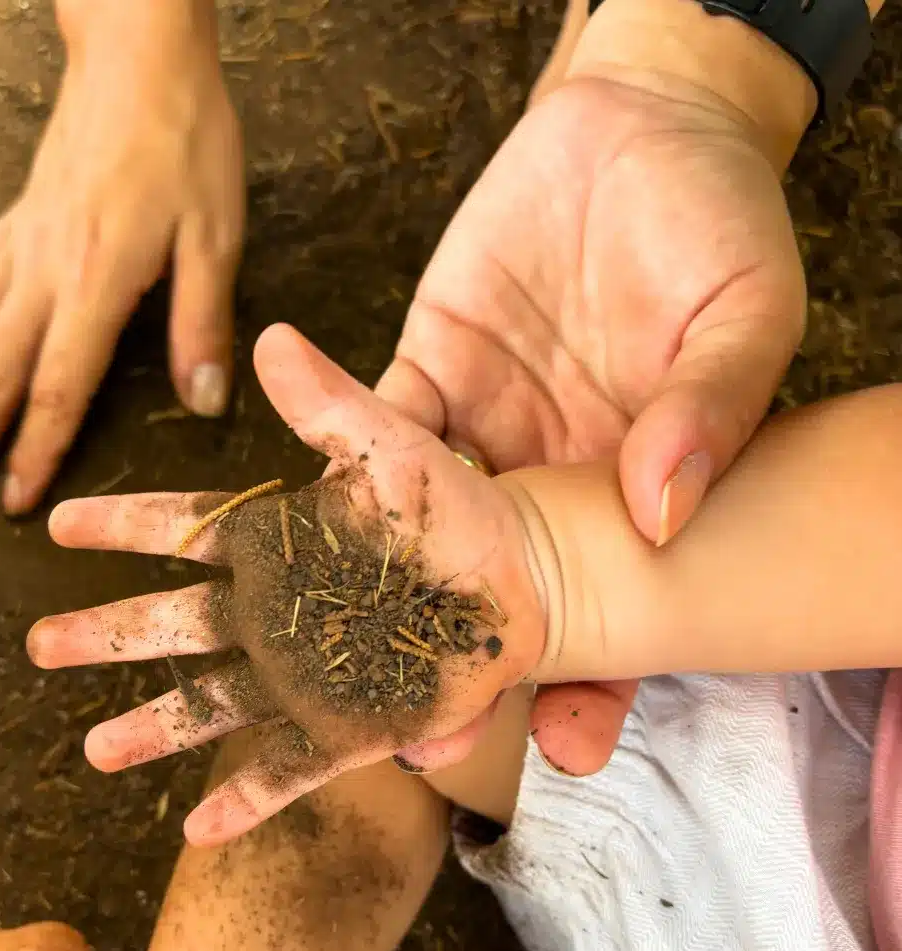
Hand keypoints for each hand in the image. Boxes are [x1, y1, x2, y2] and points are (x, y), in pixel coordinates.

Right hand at [0, 5, 244, 514]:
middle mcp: (44, 270)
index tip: (11, 503)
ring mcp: (21, 245)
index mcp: (98, 281)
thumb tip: (202, 403)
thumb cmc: (186, 144)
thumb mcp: (215, 235)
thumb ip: (202, 322)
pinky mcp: (14, 223)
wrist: (138, 60)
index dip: (34, 449)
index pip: (56, 384)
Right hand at [27, 325, 546, 843]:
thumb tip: (271, 337)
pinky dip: (243, 799)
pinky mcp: (349, 731)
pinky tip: (195, 829)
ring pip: (212, 704)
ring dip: (155, 726)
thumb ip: (330, 404)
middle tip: (42, 644)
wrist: (517, 582)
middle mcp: (275, 615)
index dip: (121, 525)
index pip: (180, 530)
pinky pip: (285, 769)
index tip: (60, 523)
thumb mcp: (391, 445)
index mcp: (276, 545)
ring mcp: (306, 677)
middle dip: (110, 634)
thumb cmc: (454, 510)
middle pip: (175, 626)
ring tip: (95, 751)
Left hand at [376, 0, 808, 773]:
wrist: (645, 127)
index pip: (611, 610)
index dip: (590, 680)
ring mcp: (481, 434)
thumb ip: (710, 409)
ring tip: (317, 663)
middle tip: (409, 748)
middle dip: (448, 670)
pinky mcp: (428, 372)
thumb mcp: (745, 314)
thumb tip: (660, 507)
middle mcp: (548, 483)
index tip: (556, 745)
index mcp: (632, 492)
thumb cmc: (721, 221)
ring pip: (416, 531)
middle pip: (495, 594)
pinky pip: (369, 428)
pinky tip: (281, 526)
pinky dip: (328, 463)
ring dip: (364, 594)